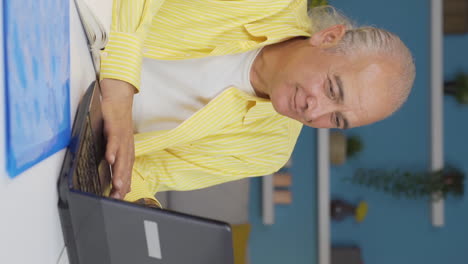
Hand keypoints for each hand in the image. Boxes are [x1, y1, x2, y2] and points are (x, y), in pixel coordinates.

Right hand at [100, 78, 135, 198]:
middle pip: (126, 167)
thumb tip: (117, 175)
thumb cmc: (115, 123)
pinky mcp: (115, 127)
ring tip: (117, 185)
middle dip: (123, 183)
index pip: (127, 171)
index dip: (124, 185)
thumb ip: (116, 158)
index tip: (120, 198)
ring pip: (122, 157)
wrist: (118, 100)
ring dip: (120, 171)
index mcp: (127, 151)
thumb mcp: (116, 142)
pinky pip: (114, 140)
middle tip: (119, 196)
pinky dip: (113, 150)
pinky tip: (110, 159)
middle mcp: (126, 146)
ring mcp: (122, 137)